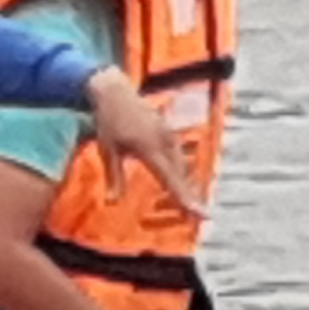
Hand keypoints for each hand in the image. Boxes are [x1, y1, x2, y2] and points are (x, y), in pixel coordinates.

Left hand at [82, 68, 209, 222]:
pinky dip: (179, 172)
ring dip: (184, 185)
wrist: (114, 91)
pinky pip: (178, 157)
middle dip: (189, 197)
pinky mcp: (169, 132)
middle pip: (180, 177)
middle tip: (198, 218)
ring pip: (181, 167)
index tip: (201, 214)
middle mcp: (164, 142)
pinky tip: (179, 183)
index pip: (171, 180)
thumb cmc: (108, 122)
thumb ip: (114, 177)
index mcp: (149, 148)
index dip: (185, 199)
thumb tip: (112, 202)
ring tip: (190, 205)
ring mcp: (169, 135)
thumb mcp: (107, 150)